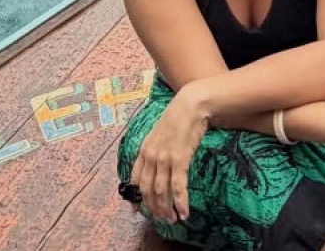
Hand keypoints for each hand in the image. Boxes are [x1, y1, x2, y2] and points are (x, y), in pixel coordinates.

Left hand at [132, 84, 210, 222]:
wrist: (190, 105)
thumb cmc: (177, 117)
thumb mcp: (159, 133)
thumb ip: (154, 149)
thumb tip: (156, 163)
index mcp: (144, 150)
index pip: (135, 179)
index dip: (135, 197)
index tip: (137, 211)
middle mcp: (151, 156)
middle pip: (147, 190)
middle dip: (153, 208)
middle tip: (161, 220)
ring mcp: (164, 158)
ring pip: (161, 191)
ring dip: (166, 209)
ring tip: (172, 219)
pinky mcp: (180, 159)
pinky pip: (178, 186)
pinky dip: (180, 202)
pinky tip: (184, 212)